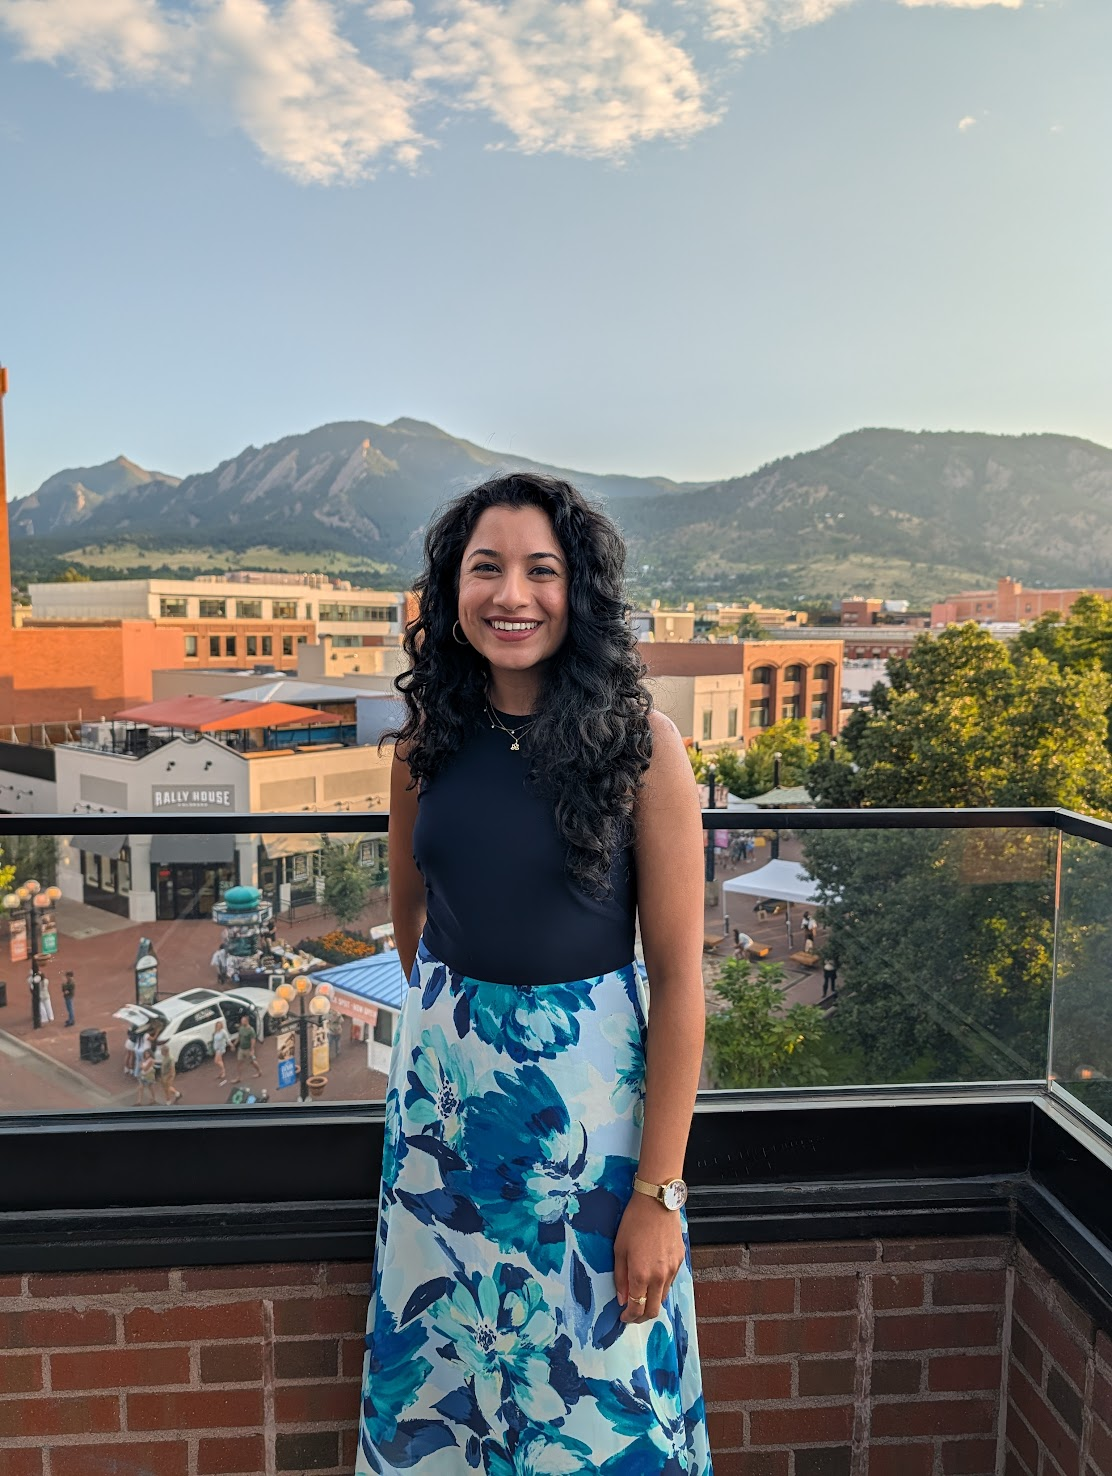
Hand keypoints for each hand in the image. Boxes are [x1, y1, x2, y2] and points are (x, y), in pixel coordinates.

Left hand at [613, 1191, 684, 1323]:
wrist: (657, 1203)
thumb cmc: (634, 1223)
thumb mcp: (619, 1249)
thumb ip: (620, 1277)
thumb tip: (621, 1299)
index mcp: (641, 1275)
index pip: (636, 1308)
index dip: (628, 1317)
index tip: (622, 1318)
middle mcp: (660, 1277)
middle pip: (653, 1310)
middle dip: (641, 1317)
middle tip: (632, 1315)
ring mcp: (673, 1269)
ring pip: (663, 1297)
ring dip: (652, 1302)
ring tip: (641, 1297)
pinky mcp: (680, 1261)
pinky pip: (670, 1282)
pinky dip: (660, 1287)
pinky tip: (652, 1279)